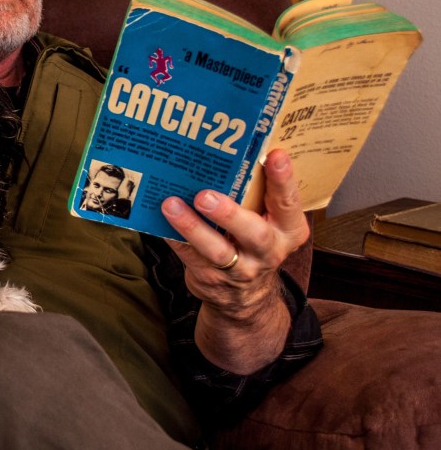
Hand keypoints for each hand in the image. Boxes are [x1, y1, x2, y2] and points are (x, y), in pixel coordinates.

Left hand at [160, 149, 310, 373]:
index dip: (284, 180)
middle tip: (205, 196)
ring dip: (192, 227)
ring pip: (216, 250)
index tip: (275, 155)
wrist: (246, 297)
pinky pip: (189, 256)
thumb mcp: (268, 221)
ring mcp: (239, 269)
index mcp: (288, 230)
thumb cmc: (253, 241)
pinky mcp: (211, 278)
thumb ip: (259, 195)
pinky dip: (173, 237)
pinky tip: (159, 220)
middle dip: (229, 214)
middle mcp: (268, 251)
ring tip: (171, 205)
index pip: (289, 203)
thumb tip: (231, 151)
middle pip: (254, 233)